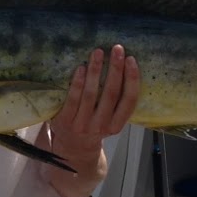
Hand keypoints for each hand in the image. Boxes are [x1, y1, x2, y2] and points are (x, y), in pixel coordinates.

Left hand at [49, 45, 140, 165]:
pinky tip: (81, 68)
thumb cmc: (94, 126)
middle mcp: (101, 126)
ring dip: (96, 71)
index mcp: (116, 125)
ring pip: (91, 95)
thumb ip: (116, 102)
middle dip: (115, 69)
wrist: (72, 148)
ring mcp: (82, 125)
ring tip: (98, 53)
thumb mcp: (110, 120)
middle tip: (117, 49)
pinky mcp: (64, 121)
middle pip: (111, 94)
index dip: (132, 79)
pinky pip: (72, 99)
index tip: (131, 60)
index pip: (129, 100)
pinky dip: (78, 83)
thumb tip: (123, 66)